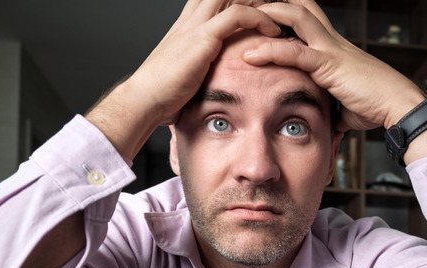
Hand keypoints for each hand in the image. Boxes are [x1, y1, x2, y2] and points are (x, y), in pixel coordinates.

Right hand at [86, 0, 281, 158]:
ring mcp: (197, 25)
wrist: (144, 99)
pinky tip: (273, 32)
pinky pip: (238, 15)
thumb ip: (204, 66)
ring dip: (262, 2)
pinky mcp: (203, 38)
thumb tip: (215, 80)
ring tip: (282, 14)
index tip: (265, 8)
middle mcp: (192, 18)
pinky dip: (259, 19)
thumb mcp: (188, 72)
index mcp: (189, 23)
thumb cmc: (163, 93)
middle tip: (279, 6)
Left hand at [244, 0, 425, 131]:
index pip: (303, 13)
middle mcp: (330, 39)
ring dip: (265, 15)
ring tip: (238, 19)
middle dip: (269, 1)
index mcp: (331, 45)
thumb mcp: (340, 102)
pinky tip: (249, 56)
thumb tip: (319, 121)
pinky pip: (296, 52)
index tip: (254, 14)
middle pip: (297, 4)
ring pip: (294, 16)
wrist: (397, 106)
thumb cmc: (373, 104)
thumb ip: (324, 102)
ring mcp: (330, 48)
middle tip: (241, 5)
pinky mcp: (330, 64)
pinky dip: (270, 51)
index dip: (280, 9)